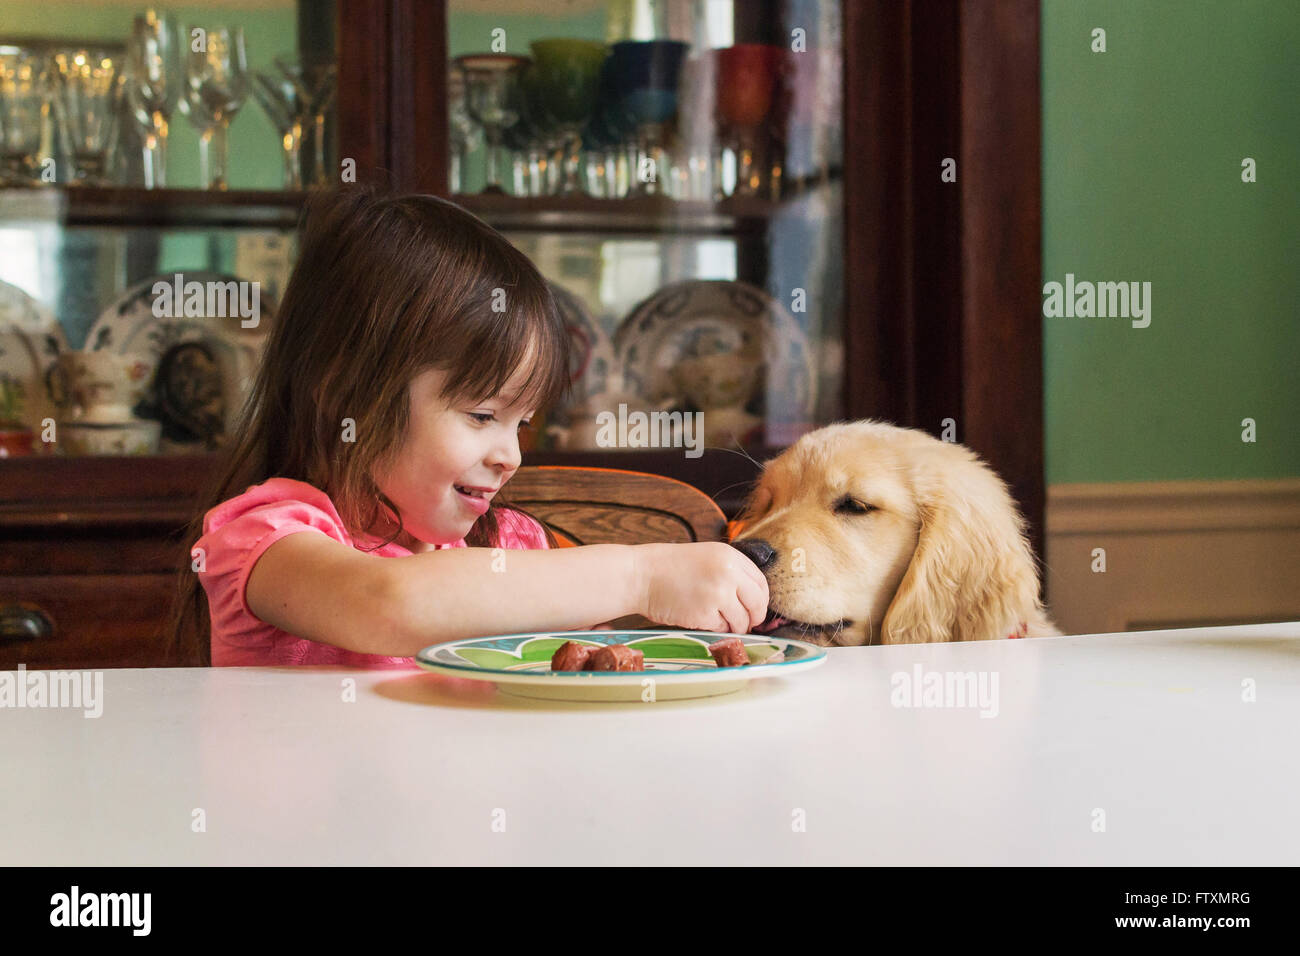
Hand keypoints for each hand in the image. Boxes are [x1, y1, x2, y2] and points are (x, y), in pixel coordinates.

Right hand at [634, 542, 769, 633]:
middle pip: (757, 604)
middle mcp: (728, 574)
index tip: (756, 608)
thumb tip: (752, 598)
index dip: (761, 599)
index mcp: (730, 556)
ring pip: (741, 620)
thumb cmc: (669, 568)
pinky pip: (721, 628)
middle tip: (747, 624)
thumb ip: (731, 571)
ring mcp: (718, 595)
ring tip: (718, 620)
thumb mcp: (706, 557)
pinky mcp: (705, 614)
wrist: (642, 575)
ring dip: (734, 626)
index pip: (761, 583)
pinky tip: (700, 618)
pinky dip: (714, 628)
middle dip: (754, 618)